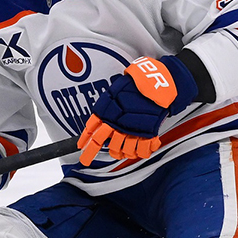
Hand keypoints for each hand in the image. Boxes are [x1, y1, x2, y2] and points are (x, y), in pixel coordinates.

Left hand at [77, 55, 194, 165]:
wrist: (153, 83)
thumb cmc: (133, 86)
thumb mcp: (112, 95)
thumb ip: (103, 110)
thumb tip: (93, 124)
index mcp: (108, 115)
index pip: (93, 134)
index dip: (87, 147)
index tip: (83, 154)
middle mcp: (119, 125)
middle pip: (111, 147)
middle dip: (112, 152)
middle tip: (113, 152)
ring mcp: (133, 130)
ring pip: (125, 151)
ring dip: (125, 152)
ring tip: (128, 150)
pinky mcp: (147, 133)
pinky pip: (142, 151)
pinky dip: (142, 152)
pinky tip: (141, 149)